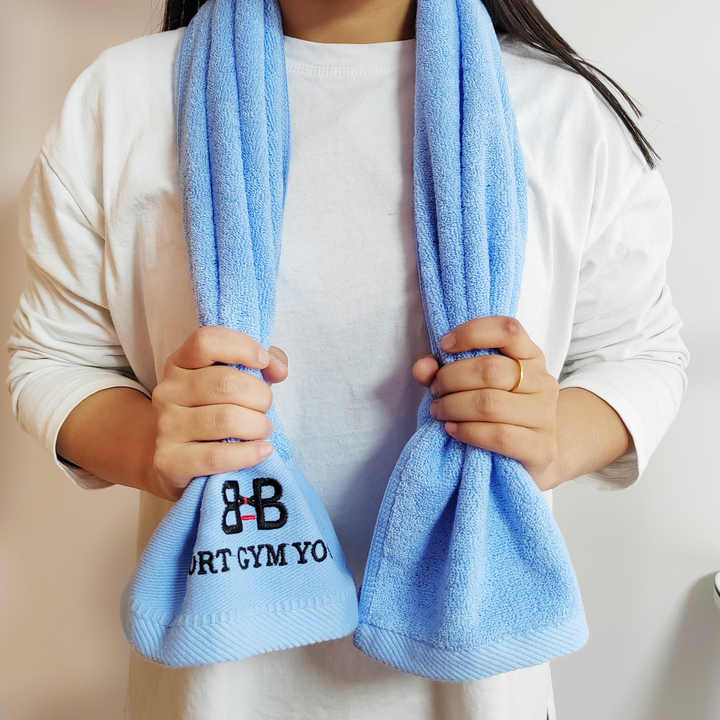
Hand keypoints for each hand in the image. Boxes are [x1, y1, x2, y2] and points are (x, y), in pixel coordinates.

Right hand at [146, 326, 287, 501]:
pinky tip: (262, 450)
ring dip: (258, 425)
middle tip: (265, 407)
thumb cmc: (213, 412)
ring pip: (226, 418)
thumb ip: (262, 363)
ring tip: (262, 429)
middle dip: (260, 396)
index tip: (264, 362)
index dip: (242, 347)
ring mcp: (166, 426)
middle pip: (226, 383)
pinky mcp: (169, 461)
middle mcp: (168, 391)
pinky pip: (217, 456)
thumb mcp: (233, 380)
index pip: (206, 341)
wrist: (173, 461)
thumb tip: (278, 369)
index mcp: (180, 363)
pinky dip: (248, 453)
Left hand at [412, 316, 565, 490]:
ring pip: (490, 404)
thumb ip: (443, 370)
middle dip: (452, 378)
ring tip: (439, 410)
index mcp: (530, 357)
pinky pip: (498, 435)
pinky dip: (467, 431)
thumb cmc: (498, 411)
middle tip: (435, 389)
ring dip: (453, 406)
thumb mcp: (474, 383)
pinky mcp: (540, 448)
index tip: (444, 345)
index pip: (508, 330)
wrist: (535, 453)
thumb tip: (421, 367)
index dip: (472, 333)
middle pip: (491, 370)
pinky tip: (452, 429)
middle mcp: (542, 382)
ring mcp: (545, 416)